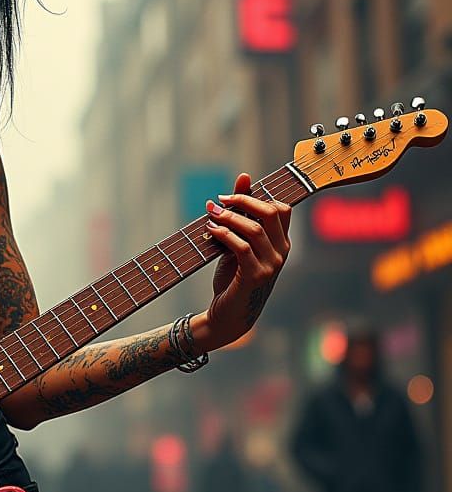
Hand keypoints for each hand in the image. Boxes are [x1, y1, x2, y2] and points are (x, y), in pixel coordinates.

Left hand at [191, 173, 290, 351]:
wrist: (228, 314)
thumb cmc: (233, 278)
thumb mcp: (236, 244)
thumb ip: (240, 215)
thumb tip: (243, 177)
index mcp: (281, 242)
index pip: (281, 208)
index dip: (257, 196)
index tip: (230, 196)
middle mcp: (281, 252)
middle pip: (270, 212)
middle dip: (242, 201)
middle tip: (219, 201)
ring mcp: (271, 265)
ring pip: (253, 229)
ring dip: (228, 218)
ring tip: (210, 215)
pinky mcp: (255, 276)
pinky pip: (241, 247)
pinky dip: (224, 234)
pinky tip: (210, 231)